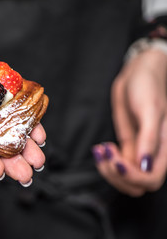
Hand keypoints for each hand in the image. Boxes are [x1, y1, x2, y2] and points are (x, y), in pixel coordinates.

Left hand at [94, 49, 166, 195]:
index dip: (131, 177)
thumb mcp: (150, 110)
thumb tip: (145, 166)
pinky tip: (100, 148)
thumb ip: (149, 138)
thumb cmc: (147, 87)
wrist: (137, 74)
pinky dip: (105, 162)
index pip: (151, 180)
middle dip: (116, 175)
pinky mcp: (128, 146)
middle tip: (106, 153)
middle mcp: (152, 155)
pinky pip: (116, 165)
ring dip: (108, 170)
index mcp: (164, 148)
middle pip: (136, 185)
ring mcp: (138, 152)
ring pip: (124, 178)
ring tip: (101, 150)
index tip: (116, 160)